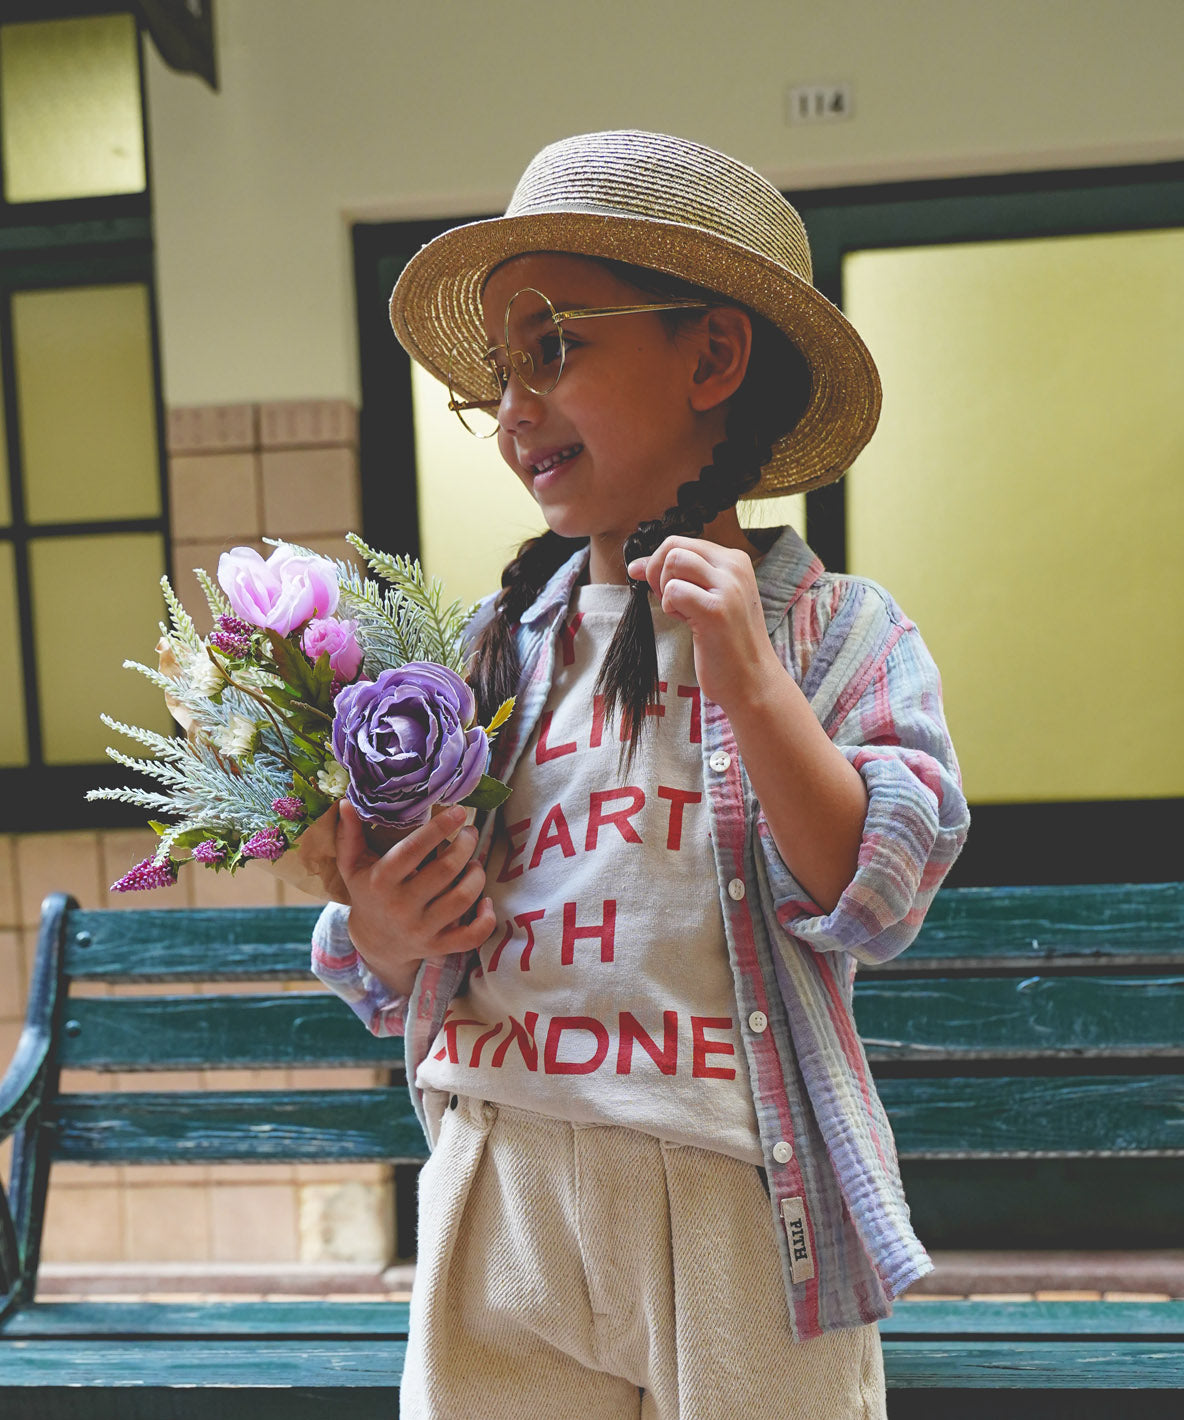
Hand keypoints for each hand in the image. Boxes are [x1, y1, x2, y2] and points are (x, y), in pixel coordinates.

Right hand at [336, 800, 494, 995]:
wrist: (374, 943)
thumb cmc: (367, 893)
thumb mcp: (352, 865)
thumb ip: (350, 834)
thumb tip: (346, 802)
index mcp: (381, 881)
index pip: (413, 850)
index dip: (439, 827)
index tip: (459, 811)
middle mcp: (401, 907)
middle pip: (445, 870)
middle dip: (466, 845)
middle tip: (470, 833)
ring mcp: (421, 930)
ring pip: (462, 899)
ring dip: (476, 875)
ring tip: (474, 863)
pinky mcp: (438, 947)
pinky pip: (471, 936)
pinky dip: (485, 919)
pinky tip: (486, 901)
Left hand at [626, 536, 778, 711]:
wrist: (753, 680)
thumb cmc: (726, 643)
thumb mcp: (708, 599)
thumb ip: (677, 577)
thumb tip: (635, 565)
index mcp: (734, 560)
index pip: (682, 541)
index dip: (660, 563)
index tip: (662, 589)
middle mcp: (734, 567)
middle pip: (674, 545)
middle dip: (657, 571)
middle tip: (668, 601)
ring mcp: (728, 587)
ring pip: (673, 561)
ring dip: (665, 588)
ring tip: (681, 611)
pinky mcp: (716, 610)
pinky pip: (674, 591)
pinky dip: (671, 607)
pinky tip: (687, 622)